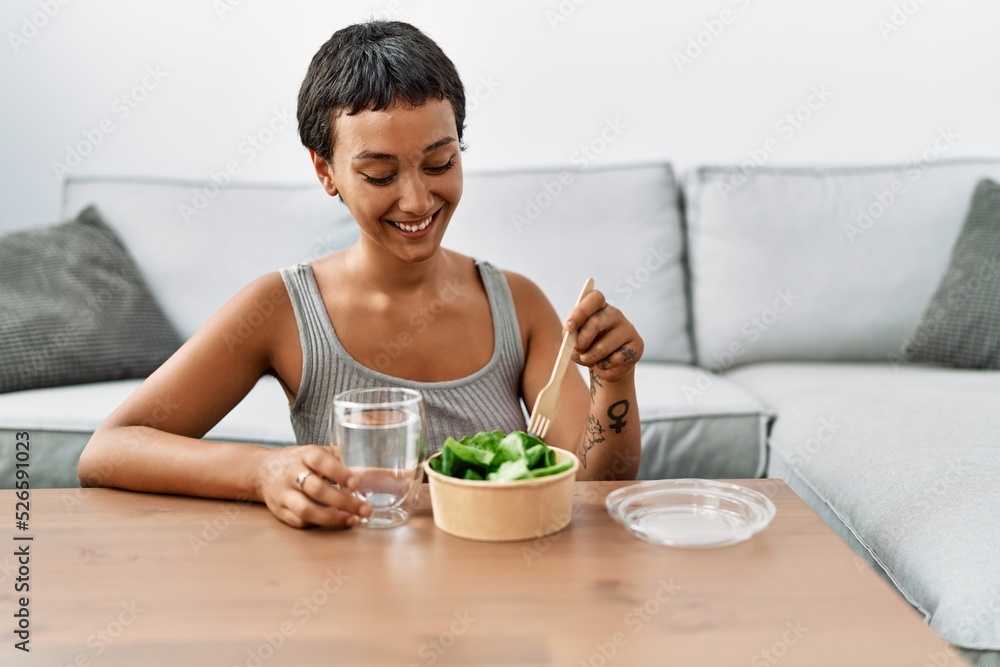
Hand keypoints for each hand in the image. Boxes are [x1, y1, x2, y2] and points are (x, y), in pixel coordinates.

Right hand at [256, 445, 371, 528]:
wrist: (263, 471)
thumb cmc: (300, 461)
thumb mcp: (317, 452)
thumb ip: (342, 458)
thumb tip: (373, 468)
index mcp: (305, 455)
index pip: (320, 461)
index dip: (339, 472)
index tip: (357, 483)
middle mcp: (292, 474)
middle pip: (316, 489)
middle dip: (343, 501)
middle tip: (366, 509)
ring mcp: (284, 494)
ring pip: (306, 509)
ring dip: (331, 518)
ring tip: (352, 520)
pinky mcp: (280, 511)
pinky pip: (300, 521)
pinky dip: (320, 523)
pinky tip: (337, 522)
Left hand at [565, 289, 642, 381]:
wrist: (605, 366)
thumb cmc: (587, 348)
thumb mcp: (574, 340)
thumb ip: (571, 336)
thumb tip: (571, 336)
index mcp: (598, 307)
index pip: (595, 298)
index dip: (581, 312)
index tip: (569, 327)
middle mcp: (615, 313)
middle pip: (596, 323)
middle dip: (581, 341)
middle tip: (577, 350)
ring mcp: (628, 328)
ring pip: (603, 347)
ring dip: (590, 358)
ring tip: (589, 359)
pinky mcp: (637, 345)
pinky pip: (615, 360)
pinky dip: (604, 366)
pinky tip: (606, 364)